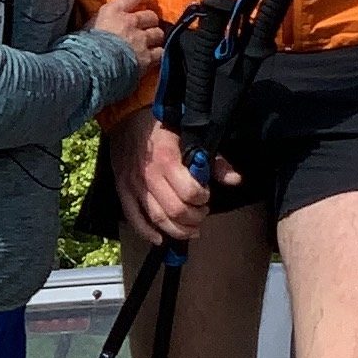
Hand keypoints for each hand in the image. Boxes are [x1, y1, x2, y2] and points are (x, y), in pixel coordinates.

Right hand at [91, 0, 163, 98]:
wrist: (88, 70)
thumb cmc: (80, 48)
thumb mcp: (88, 26)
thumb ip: (102, 20)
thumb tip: (104, 21)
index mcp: (113, 11)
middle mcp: (130, 22)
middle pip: (151, 16)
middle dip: (150, 22)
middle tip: (145, 28)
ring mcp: (140, 40)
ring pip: (158, 34)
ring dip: (155, 38)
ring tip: (149, 44)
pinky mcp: (146, 58)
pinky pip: (160, 52)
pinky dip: (157, 54)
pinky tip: (151, 58)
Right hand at [107, 111, 227, 247]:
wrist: (126, 118)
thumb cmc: (163, 127)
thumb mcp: (190, 136)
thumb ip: (214, 161)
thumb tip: (235, 180)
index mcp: (167, 159)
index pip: (189, 192)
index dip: (202, 198)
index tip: (207, 195)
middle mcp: (149, 175)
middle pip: (174, 210)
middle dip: (193, 218)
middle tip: (202, 214)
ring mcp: (134, 185)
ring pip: (157, 218)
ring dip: (176, 230)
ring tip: (191, 229)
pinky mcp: (123, 191)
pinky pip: (134, 218)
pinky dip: (147, 233)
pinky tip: (161, 239)